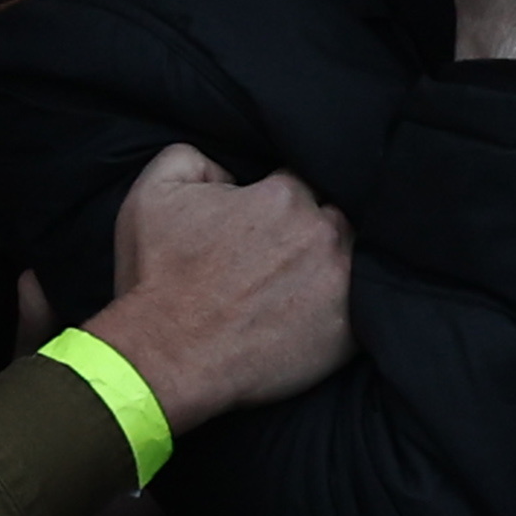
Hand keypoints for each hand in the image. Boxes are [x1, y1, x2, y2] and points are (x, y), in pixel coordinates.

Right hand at [83, 141, 351, 432]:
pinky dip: (343, 309)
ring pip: (351, 259)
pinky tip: (312, 318)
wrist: (165, 357)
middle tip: (278, 260)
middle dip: (309, 231)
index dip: (277, 201)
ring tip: (298, 288)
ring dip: (329, 267)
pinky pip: (362, 310)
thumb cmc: (156, 278)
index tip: (260, 225)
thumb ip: (195, 158)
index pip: (297, 182)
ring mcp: (340, 283)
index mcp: (282, 195)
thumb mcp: (153, 193)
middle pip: (330, 216)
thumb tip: (228, 169)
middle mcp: (320, 232)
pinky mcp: (347, 333)